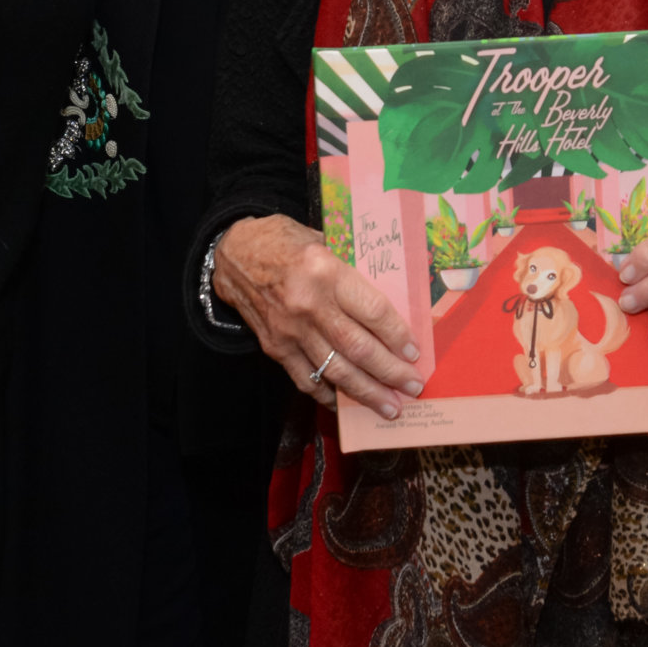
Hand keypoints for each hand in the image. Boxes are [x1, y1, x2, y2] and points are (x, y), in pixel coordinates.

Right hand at [212, 214, 423, 417]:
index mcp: (325, 271)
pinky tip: (348, 404)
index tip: (415, 351)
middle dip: (390, 371)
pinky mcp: (275, 348)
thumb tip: (392, 298)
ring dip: (367, 392)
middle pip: (358, 347)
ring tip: (390, 406)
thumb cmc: (284, 242)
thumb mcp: (323, 240)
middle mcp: (308, 304)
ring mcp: (289, 331)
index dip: (397, 334)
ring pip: (335, 370)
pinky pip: (306, 379)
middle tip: (413, 386)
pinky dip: (329, 395)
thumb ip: (353, 269)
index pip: (371, 310)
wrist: (232, 253)